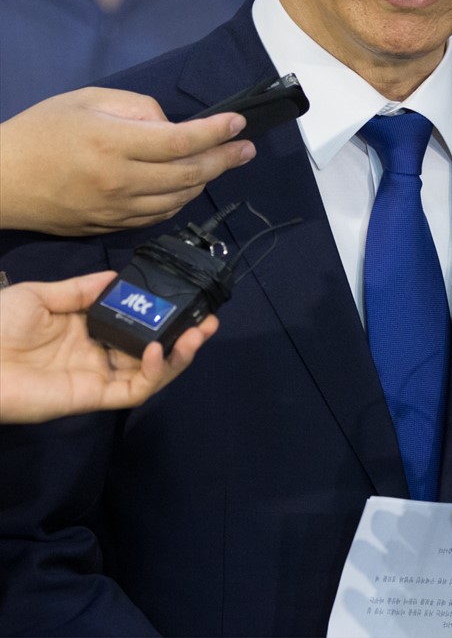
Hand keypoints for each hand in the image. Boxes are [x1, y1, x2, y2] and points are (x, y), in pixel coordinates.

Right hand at [0, 87, 255, 233]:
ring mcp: (116, 209)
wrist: (1, 181)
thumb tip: (172, 125)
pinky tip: (189, 185)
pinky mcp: (111, 226)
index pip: (180, 140)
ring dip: (206, 181)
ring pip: (178, 199)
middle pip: (188, 174)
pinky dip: (180, 200)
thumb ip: (136, 107)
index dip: (215, 132)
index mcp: (112, 143)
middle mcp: (119, 180)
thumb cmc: (42, 131)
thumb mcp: (87, 100)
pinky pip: (158, 216)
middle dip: (225, 159)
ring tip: (224, 162)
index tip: (239, 123)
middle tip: (247, 148)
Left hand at [0, 272, 218, 422]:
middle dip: (184, 336)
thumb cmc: (0, 325)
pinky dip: (153, 372)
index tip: (184, 298)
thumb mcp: (43, 295)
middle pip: (151, 349)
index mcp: (86, 329)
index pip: (134, 323)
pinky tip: (158, 349)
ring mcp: (98, 377)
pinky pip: (133, 389)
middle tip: (208, 320)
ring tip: (199, 334)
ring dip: (179, 355)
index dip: (161, 315)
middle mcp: (98, 354)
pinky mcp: (93, 397)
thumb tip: (116, 276)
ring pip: (151, 372)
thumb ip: (82, 289)